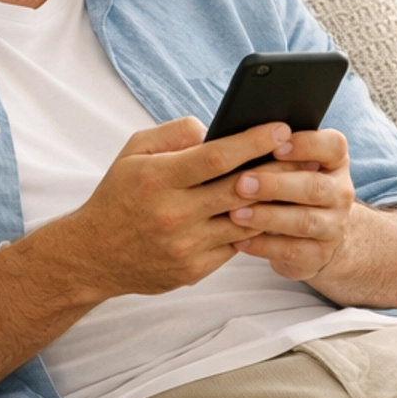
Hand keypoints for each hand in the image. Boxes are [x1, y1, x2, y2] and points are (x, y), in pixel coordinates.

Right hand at [51, 116, 289, 303]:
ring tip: (296, 183)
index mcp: (158, 179)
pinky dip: (253, 228)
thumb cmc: (119, 195)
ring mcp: (185, 246)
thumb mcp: (133, 151)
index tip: (281, 128)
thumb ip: (175, 134)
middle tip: (304, 154)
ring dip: (273, 201)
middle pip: (239, 189)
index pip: (216, 156)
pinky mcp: (193, 270)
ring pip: (244, 221)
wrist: (92, 255)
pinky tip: (269, 212)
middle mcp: (173, 213)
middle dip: (277, 169)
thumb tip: (214, 129)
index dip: (253, 141)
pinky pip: (235, 245)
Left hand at [224, 127, 356, 284]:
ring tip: (235, 213)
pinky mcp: (319, 255)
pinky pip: (292, 251)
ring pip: (304, 221)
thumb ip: (264, 147)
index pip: (332, 145)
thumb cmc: (289, 188)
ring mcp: (333, 226)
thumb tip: (216, 134)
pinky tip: (238, 239)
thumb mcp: (287, 164)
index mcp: (334, 161)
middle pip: (315, 186)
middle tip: (241, 183)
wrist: (314, 236)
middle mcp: (340, 192)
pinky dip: (263, 245)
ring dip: (267, 216)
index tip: (275, 146)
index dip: (306, 145)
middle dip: (276, 184)